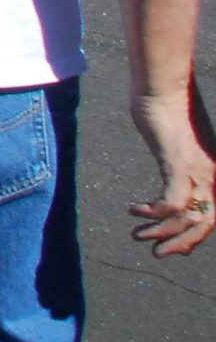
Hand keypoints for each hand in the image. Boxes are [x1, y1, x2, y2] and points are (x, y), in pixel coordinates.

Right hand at [127, 82, 215, 256]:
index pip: (213, 215)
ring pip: (187, 217)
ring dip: (161, 232)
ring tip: (138, 236)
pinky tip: (134, 210)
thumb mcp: (178, 144)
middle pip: (206, 223)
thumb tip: (172, 178)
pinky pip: (170, 202)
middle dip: (181, 243)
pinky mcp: (179, 164)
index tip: (175, 247)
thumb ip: (180, 163)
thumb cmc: (167, 110)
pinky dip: (152, 212)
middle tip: (158, 253)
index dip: (196, 236)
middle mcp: (212, 175)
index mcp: (214, 171)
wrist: (163, 88)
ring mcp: (198, 170)